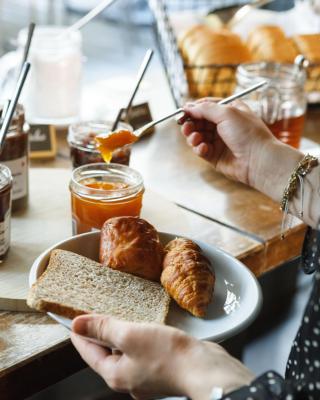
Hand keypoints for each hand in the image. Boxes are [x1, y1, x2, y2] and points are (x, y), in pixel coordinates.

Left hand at [71, 314, 253, 399]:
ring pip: (125, 351)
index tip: (73, 319)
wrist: (205, 369)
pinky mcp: (160, 368)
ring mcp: (145, 375)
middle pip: (105, 353)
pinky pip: (141, 351)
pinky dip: (137, 337)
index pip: (88, 352)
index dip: (79, 333)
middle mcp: (128, 378)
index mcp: (115, 374)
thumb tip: (78, 324)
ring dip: (120, 334)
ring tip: (118, 315)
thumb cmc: (167, 354)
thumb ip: (104, 328)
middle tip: (95, 313)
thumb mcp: (130, 335)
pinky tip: (143, 326)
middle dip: (99, 333)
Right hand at [180, 98, 275, 186]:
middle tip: (186, 127)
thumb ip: (205, 109)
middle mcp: (224, 125)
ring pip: (197, 136)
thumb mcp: (226, 113)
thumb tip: (187, 107)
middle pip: (199, 121)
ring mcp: (219, 141)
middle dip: (191, 124)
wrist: (258, 160)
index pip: (206, 106)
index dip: (194, 109)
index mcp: (229, 111)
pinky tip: (204, 149)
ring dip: (193, 137)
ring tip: (195, 139)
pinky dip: (199, 148)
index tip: (183, 112)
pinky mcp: (215, 156)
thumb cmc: (247, 133)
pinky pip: (200, 149)